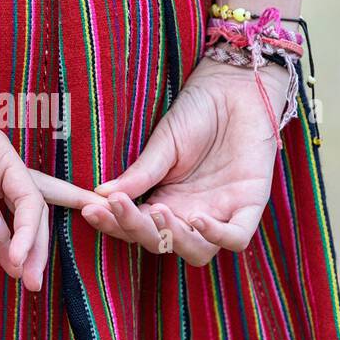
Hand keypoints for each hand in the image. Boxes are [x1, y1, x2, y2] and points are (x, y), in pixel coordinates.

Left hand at [0, 99, 50, 290]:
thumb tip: (4, 235)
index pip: (28, 195)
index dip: (29, 230)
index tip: (19, 258)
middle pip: (28, 209)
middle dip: (35, 244)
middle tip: (35, 280)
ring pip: (12, 220)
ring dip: (23, 248)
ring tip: (30, 280)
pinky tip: (10, 263)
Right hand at [78, 56, 288, 264]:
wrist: (235, 87)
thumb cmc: (198, 111)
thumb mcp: (164, 144)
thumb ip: (140, 174)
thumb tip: (100, 195)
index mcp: (166, 201)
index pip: (136, 227)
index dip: (112, 223)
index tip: (89, 208)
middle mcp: (190, 214)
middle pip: (161, 244)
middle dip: (136, 229)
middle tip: (118, 205)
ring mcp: (221, 212)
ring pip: (197, 252)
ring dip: (174, 239)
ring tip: (157, 211)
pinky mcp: (251, 204)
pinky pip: (237, 238)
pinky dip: (217, 236)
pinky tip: (197, 218)